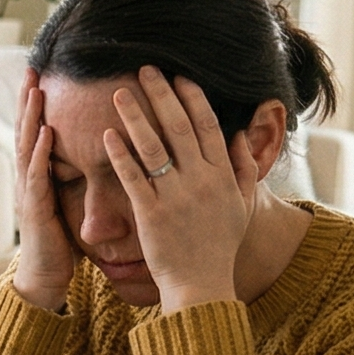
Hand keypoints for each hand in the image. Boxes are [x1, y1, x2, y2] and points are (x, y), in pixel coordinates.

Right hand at [11, 72, 75, 313]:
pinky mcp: (34, 211)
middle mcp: (27, 180)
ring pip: (27, 147)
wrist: (45, 281)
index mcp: (38, 177)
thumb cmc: (61, 245)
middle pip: (26, 131)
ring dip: (30, 117)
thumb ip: (73, 180)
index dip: (37, 103)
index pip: (37, 131)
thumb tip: (95, 156)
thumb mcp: (68, 205)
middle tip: (32, 67)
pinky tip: (47, 133)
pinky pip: (36, 176)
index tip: (44, 74)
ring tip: (34, 90)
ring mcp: (27, 194)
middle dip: (27, 99)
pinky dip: (41, 153)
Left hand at [99, 69, 264, 312]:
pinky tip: (108, 135)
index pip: (208, 126)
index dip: (193, 98)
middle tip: (146, 70)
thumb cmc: (219, 246)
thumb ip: (245, 170)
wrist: (201, 284)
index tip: (178, 76)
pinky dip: (120, 154)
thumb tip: (241, 136)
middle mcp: (200, 181)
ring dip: (136, 117)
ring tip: (120, 94)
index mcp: (222, 176)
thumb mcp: (242, 206)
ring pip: (154, 147)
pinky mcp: (151, 214)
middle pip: (180, 127)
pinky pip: (133, 177)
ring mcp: (175, 197)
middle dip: (162, 95)